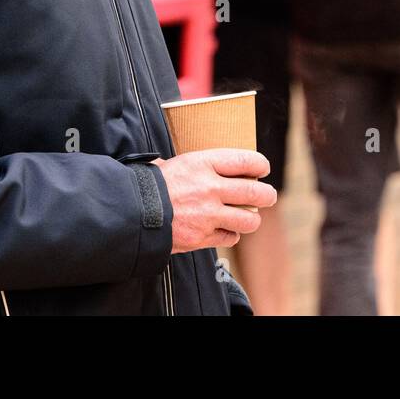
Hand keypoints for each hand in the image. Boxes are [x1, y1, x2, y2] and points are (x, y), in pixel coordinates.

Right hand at [151, 148, 276, 252]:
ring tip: (249, 216)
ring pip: (248, 220)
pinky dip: (231, 234)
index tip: (263, 168)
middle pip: (255, 192)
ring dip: (251, 219)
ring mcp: (208, 215)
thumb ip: (198, 166)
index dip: (260, 165)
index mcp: (204, 164)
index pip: (246, 161)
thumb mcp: (176, 163)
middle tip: (268, 196)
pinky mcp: (202, 237)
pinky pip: (230, 237)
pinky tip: (225, 229)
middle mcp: (210, 188)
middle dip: (266, 195)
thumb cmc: (152, 184)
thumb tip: (215, 165)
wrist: (131, 212)